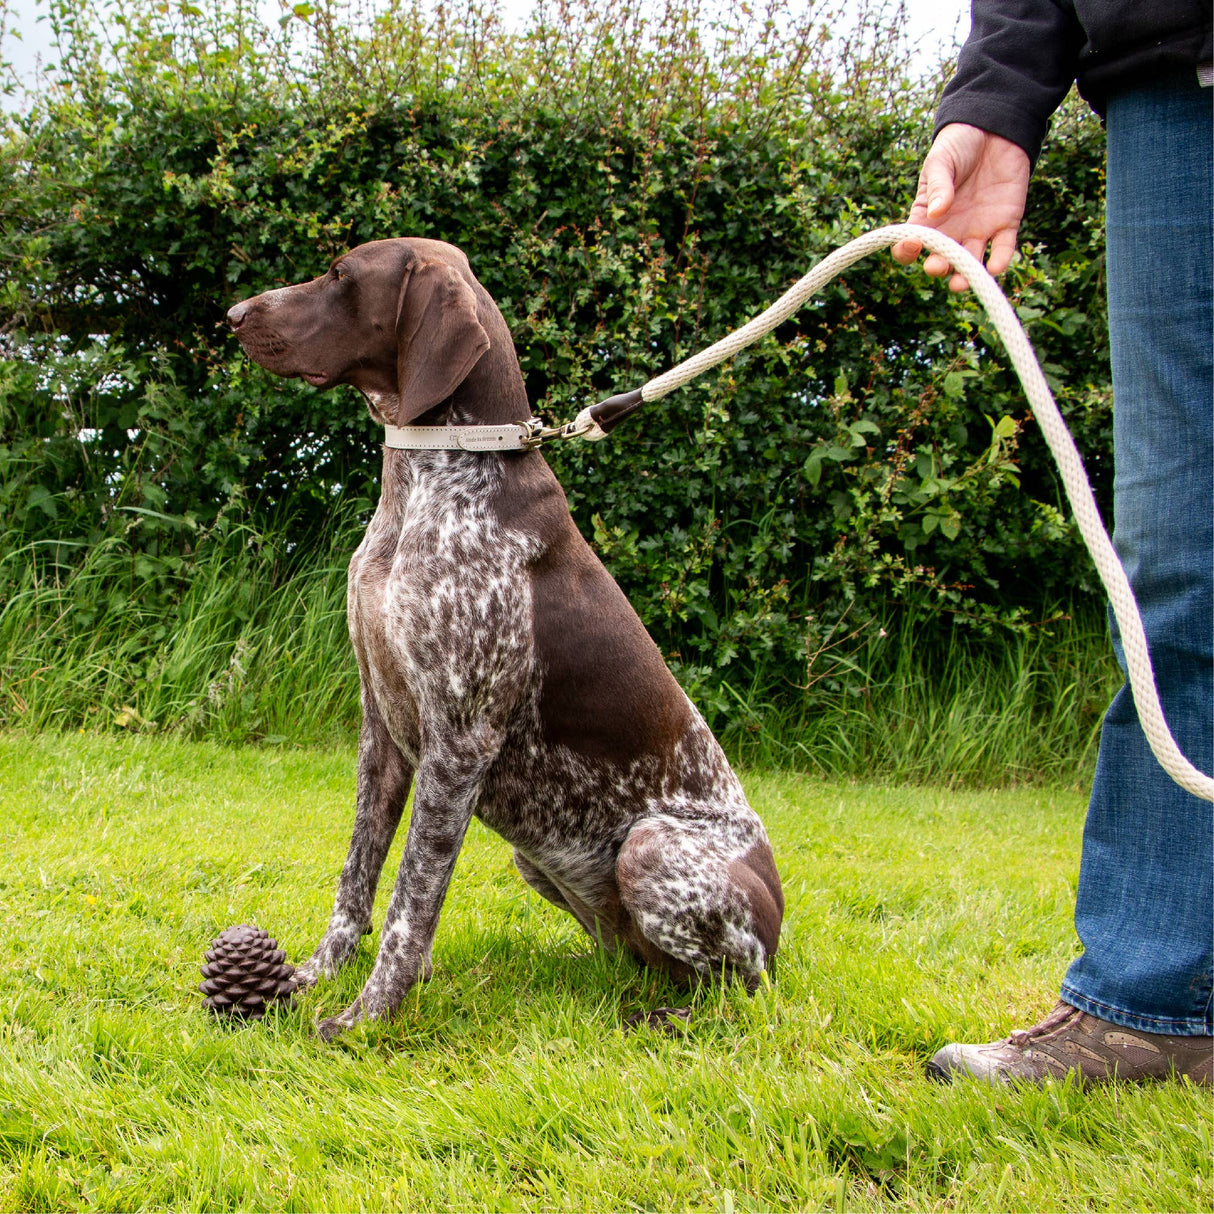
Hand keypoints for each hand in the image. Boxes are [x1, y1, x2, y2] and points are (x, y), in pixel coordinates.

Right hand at [891, 123, 1030, 291]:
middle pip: (941, 261)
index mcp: (927, 218)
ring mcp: (978, 230)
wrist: (995, 127)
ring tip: (960, 283)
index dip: (906, 250)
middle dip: (938, 268)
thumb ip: (938, 185)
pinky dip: (1000, 261)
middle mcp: (951, 231)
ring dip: (965, 277)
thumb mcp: (941, 160)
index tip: (911, 243)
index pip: (910, 244)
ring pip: (970, 263)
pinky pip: (1003, 249)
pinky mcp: (1005, 223)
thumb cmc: (960, 143)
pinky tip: (995, 268)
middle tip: (936, 265)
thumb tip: (936, 211)